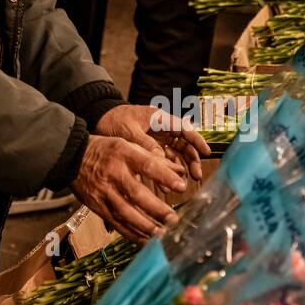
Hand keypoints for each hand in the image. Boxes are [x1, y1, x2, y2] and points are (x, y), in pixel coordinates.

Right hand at [71, 134, 185, 243]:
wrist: (70, 158)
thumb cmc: (105, 151)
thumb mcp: (128, 146)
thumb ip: (153, 159)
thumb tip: (180, 173)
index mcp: (123, 154)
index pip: (147, 165)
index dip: (165, 177)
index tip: (182, 187)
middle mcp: (113, 174)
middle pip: (136, 194)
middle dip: (156, 209)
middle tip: (174, 220)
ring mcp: (103, 191)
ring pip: (125, 212)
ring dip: (144, 226)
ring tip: (162, 234)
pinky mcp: (96, 206)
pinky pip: (115, 222)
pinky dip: (130, 233)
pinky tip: (145, 240)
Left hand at [96, 103, 210, 181]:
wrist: (97, 119)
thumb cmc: (113, 120)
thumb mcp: (130, 132)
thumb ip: (146, 146)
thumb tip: (161, 162)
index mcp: (160, 119)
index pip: (184, 129)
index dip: (197, 141)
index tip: (207, 153)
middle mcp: (161, 129)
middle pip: (183, 144)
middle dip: (191, 161)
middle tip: (195, 177)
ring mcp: (155, 138)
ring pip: (174, 154)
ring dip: (178, 168)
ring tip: (181, 184)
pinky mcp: (148, 147)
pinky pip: (160, 160)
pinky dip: (163, 171)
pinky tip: (163, 185)